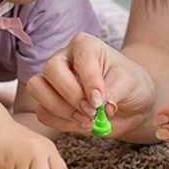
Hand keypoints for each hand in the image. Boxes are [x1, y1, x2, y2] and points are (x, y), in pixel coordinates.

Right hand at [27, 32, 155, 138]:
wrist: (129, 105)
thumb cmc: (129, 85)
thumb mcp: (130, 84)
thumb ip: (116, 91)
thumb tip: (103, 107)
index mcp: (85, 45)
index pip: (81, 58)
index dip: (89, 81)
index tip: (100, 102)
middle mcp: (64, 58)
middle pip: (51, 70)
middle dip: (71, 96)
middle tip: (92, 112)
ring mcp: (52, 80)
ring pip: (38, 89)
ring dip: (62, 110)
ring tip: (87, 119)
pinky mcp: (48, 102)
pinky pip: (42, 112)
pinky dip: (61, 123)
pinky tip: (81, 123)